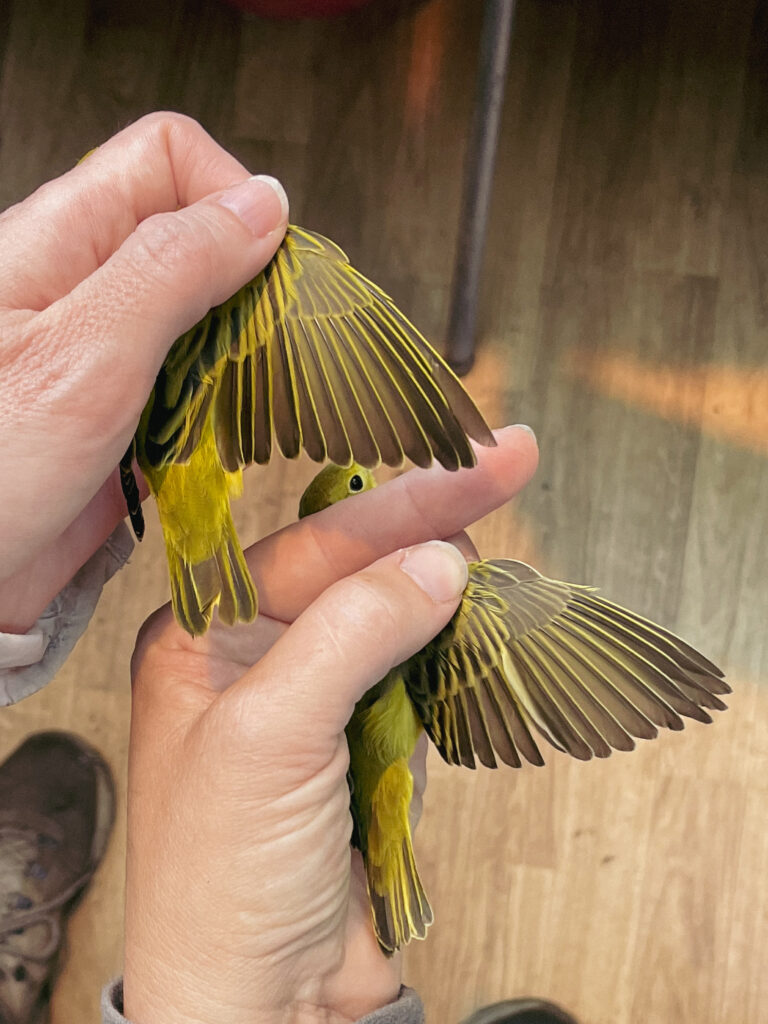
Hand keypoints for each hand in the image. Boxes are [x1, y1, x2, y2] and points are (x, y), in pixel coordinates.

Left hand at [0, 112, 288, 632]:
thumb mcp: (82, 358)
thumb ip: (171, 269)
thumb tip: (259, 204)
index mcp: (57, 242)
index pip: (168, 159)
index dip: (229, 196)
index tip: (271, 267)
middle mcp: (84, 286)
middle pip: (196, 233)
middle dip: (252, 280)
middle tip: (274, 341)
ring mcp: (106, 353)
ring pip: (204, 310)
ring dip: (244, 347)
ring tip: (252, 394)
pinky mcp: (122, 412)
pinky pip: (193, 381)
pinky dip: (224, 401)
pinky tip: (225, 435)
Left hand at [123, 425, 537, 1023]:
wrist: (263, 1005)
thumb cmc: (219, 882)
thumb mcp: (267, 739)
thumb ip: (349, 636)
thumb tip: (435, 563)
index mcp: (204, 638)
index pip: (310, 544)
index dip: (395, 501)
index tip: (471, 461)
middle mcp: (259, 657)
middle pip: (357, 568)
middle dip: (429, 524)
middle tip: (501, 467)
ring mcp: (318, 700)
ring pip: (397, 618)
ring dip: (450, 588)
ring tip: (497, 538)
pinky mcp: (366, 743)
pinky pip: (422, 678)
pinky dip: (457, 654)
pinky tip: (484, 623)